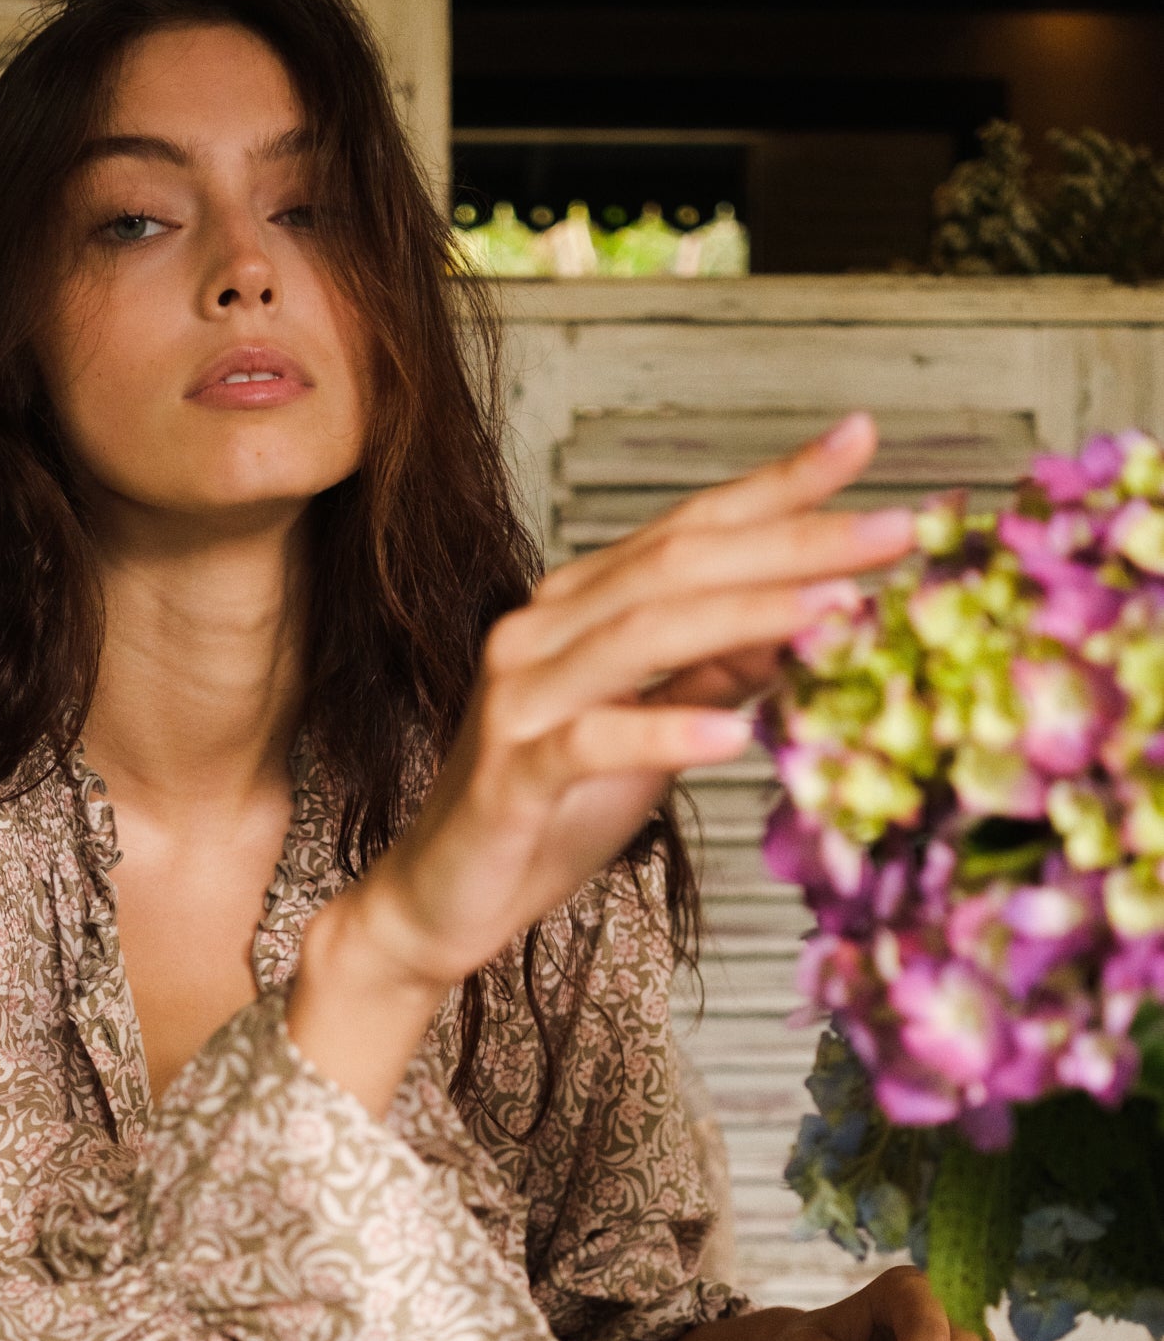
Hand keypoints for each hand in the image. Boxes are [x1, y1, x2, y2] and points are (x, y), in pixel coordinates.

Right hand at [291, 412, 913, 1108]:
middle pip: (678, 564)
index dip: (776, 485)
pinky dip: (667, 730)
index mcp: (577, 607)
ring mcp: (520, 696)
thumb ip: (716, 673)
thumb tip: (809, 618)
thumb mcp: (652, 736)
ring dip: (750, 616)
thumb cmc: (548, 815)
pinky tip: (738, 736)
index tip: (863, 442)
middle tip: (895, 529)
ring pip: (643, 634)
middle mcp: (541, 629)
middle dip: (793, 542)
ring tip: (841, 610)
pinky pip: (594, 740)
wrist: (444, 899)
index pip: (689, 528)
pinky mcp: (509, 771)